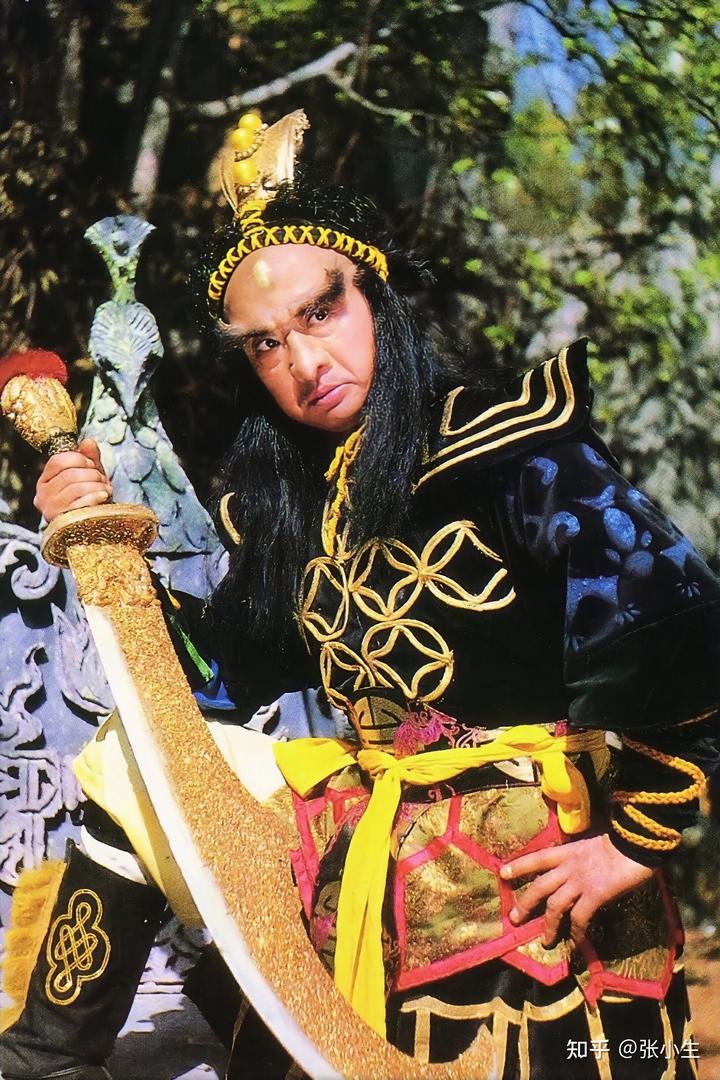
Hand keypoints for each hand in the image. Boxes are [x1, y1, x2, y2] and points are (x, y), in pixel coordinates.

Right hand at [34, 437, 112, 521]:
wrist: (95, 523)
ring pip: (76, 487)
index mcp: (45, 481)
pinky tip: (104, 496)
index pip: (58, 461)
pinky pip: (81, 503)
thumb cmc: (90, 495)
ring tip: (106, 489)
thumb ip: (89, 456)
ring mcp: (51, 510)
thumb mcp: (90, 473)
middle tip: (103, 480)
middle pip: (69, 474)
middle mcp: (42, 495)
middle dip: (92, 474)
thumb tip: (88, 442)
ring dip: (97, 485)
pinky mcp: (63, 522)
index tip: (92, 464)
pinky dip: (96, 496)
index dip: (79, 458)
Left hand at [499, 833, 652, 944]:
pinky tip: (575, 943)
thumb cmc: (620, 840)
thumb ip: (581, 857)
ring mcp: (580, 881)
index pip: (537, 858)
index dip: (519, 866)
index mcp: (568, 851)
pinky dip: (576, 932)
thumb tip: (579, 869)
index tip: (502, 873)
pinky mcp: (595, 894)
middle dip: (525, 903)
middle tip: (514, 918)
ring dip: (548, 925)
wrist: (636, 840)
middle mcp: (569, 866)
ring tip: (545, 941)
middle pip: (539, 886)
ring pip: (555, 905)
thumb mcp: (592, 844)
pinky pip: (580, 917)